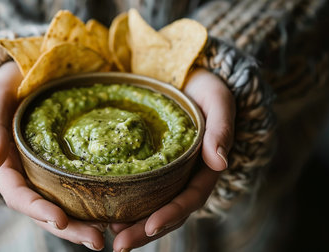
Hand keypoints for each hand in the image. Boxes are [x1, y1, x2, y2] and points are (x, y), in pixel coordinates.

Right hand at [0, 62, 105, 250]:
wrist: (32, 69)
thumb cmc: (11, 82)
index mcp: (7, 164)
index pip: (19, 195)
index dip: (37, 210)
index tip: (62, 220)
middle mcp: (28, 173)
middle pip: (45, 208)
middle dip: (69, 228)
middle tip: (98, 242)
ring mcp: (48, 170)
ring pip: (64, 204)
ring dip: (84, 223)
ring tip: (110, 233)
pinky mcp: (66, 163)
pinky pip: (79, 186)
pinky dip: (93, 201)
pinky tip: (114, 208)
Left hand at [110, 68, 234, 250]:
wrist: (187, 75)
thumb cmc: (205, 86)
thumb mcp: (218, 99)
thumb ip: (221, 127)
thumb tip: (220, 161)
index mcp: (205, 166)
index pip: (191, 198)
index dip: (171, 214)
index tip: (149, 226)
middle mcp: (187, 175)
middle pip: (168, 211)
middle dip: (145, 231)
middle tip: (119, 245)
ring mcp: (169, 172)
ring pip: (153, 206)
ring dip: (134, 226)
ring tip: (110, 236)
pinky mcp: (153, 165)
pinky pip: (141, 190)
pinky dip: (127, 205)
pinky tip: (107, 213)